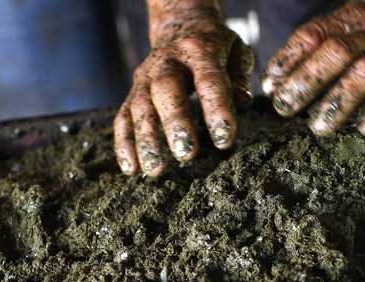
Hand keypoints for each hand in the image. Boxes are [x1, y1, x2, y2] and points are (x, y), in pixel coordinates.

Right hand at [114, 7, 254, 176]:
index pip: (209, 79)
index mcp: (200, 49)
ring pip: (140, 107)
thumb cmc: (216, 49)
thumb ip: (239, 77)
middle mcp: (167, 61)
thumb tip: (240, 102)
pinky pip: (123, 118)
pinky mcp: (132, 93)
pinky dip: (125, 144)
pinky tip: (132, 169)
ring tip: (156, 170)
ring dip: (146, 140)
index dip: (216, 109)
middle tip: (186, 155)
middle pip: (166, 90)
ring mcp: (145, 77)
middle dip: (175, 124)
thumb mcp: (236, 52)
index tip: (225, 140)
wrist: (180, 27)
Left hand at [261, 1, 364, 137]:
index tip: (270, 88)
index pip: (313, 35)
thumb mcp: (348, 27)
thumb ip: (315, 50)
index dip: (288, 61)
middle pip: (336, 52)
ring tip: (318, 128)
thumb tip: (273, 84)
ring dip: (338, 102)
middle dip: (306, 82)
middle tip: (285, 109)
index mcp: (350, 20)